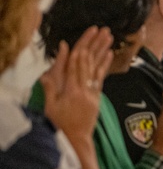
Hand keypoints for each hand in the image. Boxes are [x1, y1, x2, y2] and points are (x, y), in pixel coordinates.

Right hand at [42, 26, 112, 140]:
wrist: (77, 138)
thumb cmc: (60, 123)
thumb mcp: (50, 106)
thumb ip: (51, 87)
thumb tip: (47, 71)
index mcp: (72, 91)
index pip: (76, 66)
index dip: (81, 50)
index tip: (87, 37)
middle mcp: (85, 90)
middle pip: (89, 62)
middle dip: (94, 44)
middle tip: (101, 29)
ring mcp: (93, 93)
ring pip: (97, 67)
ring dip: (102, 50)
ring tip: (109, 36)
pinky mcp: (97, 96)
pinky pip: (101, 77)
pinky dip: (105, 64)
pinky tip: (109, 53)